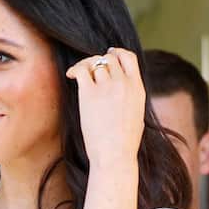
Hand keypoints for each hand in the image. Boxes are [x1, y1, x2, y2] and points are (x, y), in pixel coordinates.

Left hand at [66, 47, 145, 171]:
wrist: (115, 155)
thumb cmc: (125, 142)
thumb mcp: (137, 114)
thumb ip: (131, 96)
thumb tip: (122, 87)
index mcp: (138, 88)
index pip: (129, 57)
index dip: (117, 52)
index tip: (109, 54)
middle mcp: (123, 83)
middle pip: (109, 59)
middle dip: (99, 62)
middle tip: (91, 70)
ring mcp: (107, 87)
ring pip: (95, 63)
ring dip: (87, 67)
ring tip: (81, 76)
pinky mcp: (89, 93)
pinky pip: (80, 70)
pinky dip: (74, 69)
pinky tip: (70, 75)